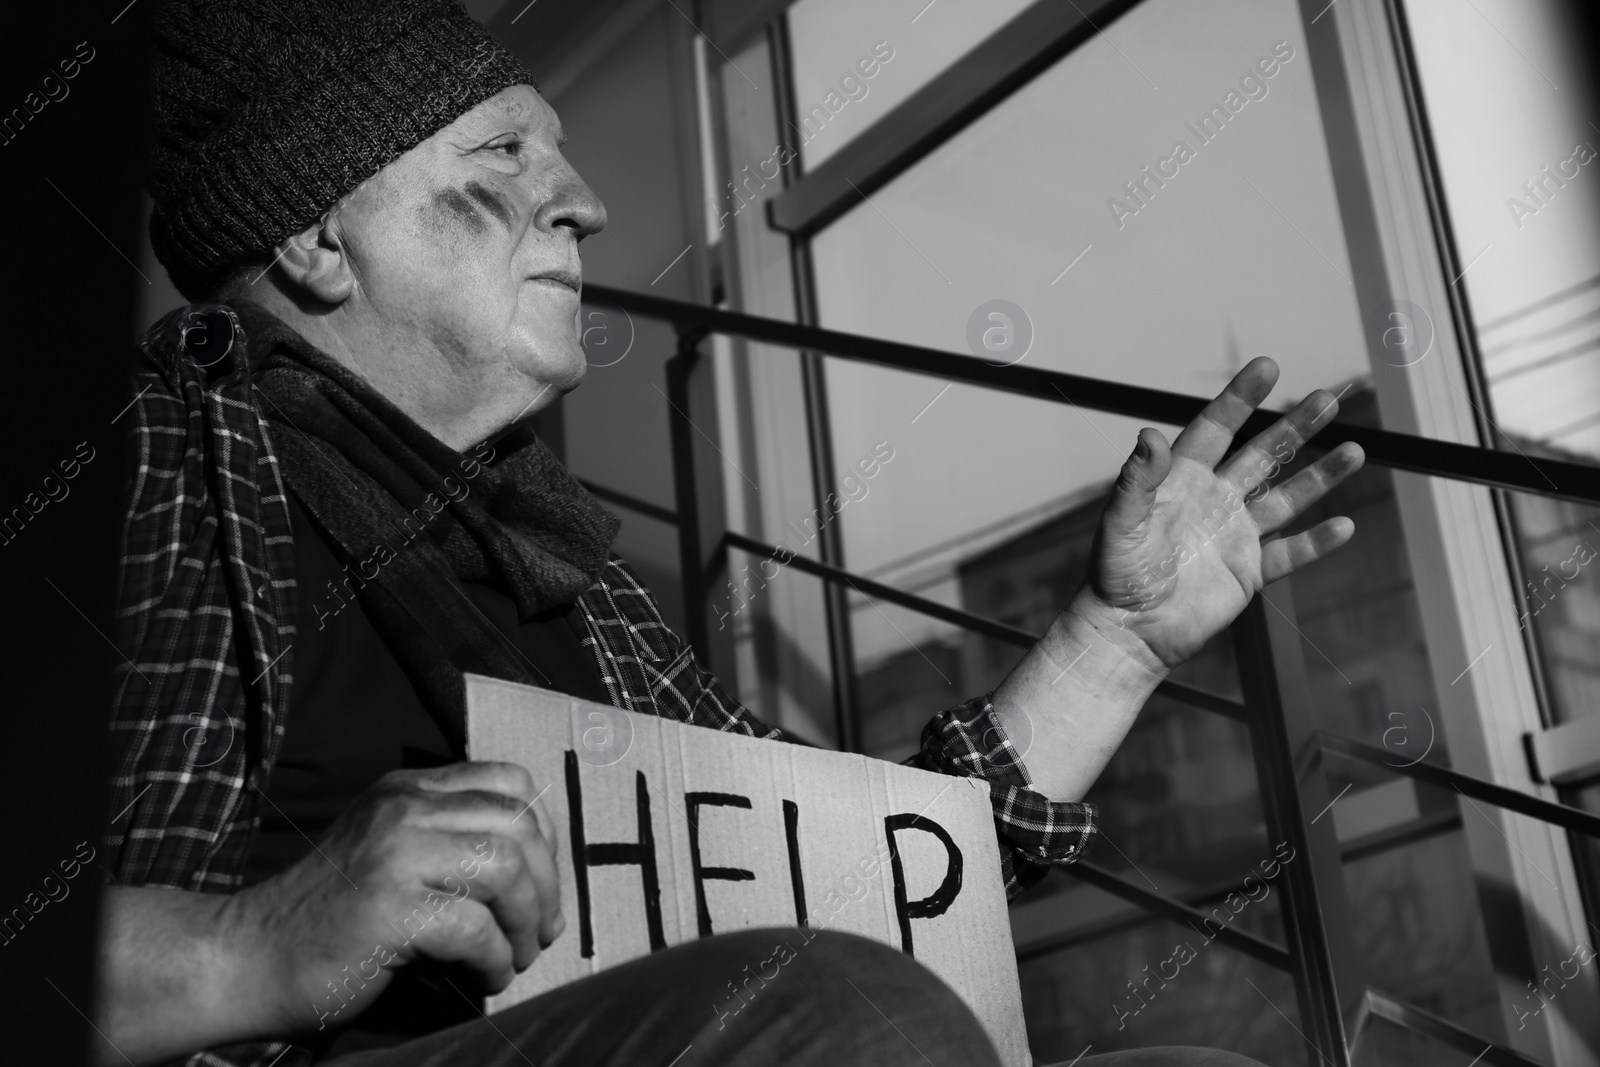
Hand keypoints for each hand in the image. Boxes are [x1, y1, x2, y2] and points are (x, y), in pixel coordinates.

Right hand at [224, 761, 563, 1036]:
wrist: (247, 958)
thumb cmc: (331, 920)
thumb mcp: (390, 853)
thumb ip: (448, 841)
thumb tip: (539, 872)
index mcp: (407, 790)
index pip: (509, 781)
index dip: (544, 832)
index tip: (544, 880)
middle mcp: (402, 809)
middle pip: (517, 824)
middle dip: (547, 883)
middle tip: (542, 930)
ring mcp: (393, 853)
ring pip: (505, 869)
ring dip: (526, 922)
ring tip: (515, 956)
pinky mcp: (387, 907)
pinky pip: (475, 928)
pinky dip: (494, 958)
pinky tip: (487, 977)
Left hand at [1076, 356, 1363, 669]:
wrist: (1128, 630)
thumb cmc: (1115, 573)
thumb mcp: (1122, 522)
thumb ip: (1137, 479)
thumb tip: (1147, 435)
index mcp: (1181, 480)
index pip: (1216, 428)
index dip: (1241, 398)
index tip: (1268, 366)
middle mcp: (1213, 500)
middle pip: (1263, 454)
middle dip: (1296, 427)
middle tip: (1329, 398)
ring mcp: (1234, 535)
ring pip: (1286, 498)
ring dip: (1320, 477)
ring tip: (1356, 451)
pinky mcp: (1248, 572)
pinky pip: (1290, 553)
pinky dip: (1317, 542)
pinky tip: (1344, 525)